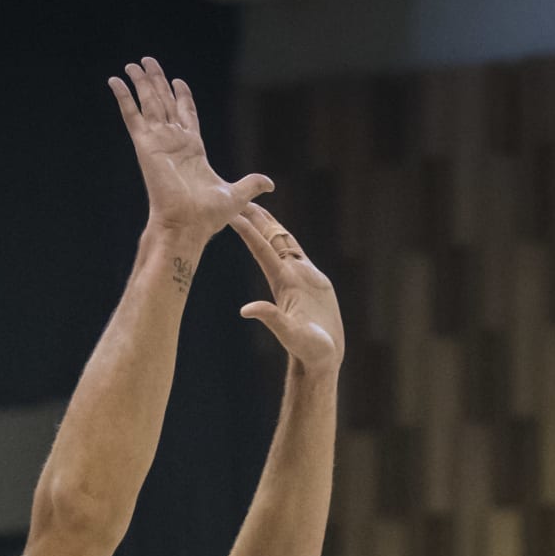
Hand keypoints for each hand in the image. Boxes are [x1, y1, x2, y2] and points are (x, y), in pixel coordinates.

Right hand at [110, 59, 272, 242]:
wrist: (187, 225)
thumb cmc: (208, 217)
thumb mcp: (236, 195)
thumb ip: (251, 184)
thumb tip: (270, 185)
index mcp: (193, 149)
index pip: (186, 114)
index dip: (182, 96)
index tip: (177, 80)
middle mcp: (174, 142)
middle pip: (165, 102)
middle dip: (157, 81)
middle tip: (148, 62)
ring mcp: (158, 142)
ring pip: (148, 103)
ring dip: (140, 82)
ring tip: (132, 63)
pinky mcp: (145, 145)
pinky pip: (132, 115)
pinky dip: (123, 97)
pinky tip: (114, 80)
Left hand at [229, 205, 344, 379]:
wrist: (321, 359)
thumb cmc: (307, 351)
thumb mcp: (289, 335)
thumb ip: (271, 320)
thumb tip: (246, 310)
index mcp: (283, 283)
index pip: (262, 249)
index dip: (248, 231)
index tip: (233, 213)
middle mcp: (289, 276)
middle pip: (270, 240)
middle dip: (256, 219)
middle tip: (238, 196)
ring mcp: (300, 278)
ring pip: (284, 243)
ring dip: (270, 224)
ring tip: (256, 205)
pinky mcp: (313, 282)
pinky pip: (299, 254)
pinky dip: (289, 239)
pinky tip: (281, 232)